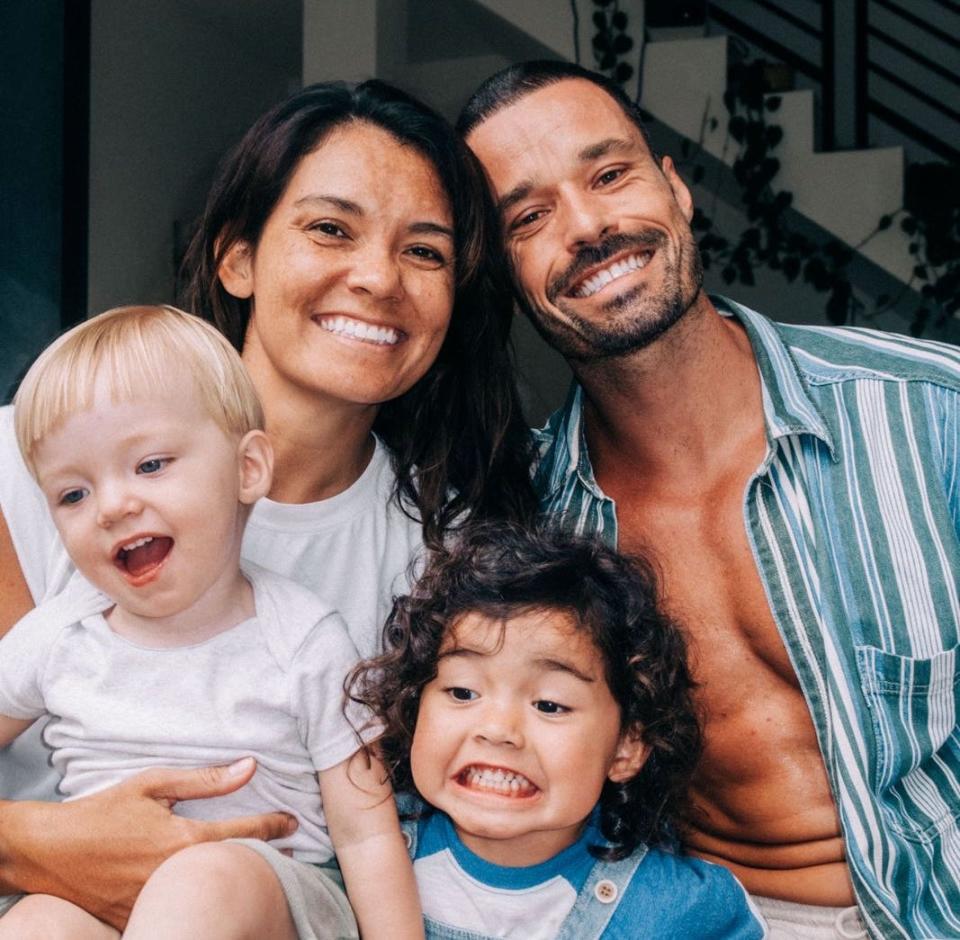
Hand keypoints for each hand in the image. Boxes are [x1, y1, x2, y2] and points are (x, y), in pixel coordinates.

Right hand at [0, 758, 296, 929]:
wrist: (46, 850)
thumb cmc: (100, 812)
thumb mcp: (153, 784)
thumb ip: (205, 780)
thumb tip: (250, 767)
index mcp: (183, 840)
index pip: (245, 833)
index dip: (275, 826)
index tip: (294, 822)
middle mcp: (175, 875)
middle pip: (233, 868)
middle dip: (263, 857)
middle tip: (289, 850)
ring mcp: (156, 901)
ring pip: (205, 891)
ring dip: (230, 877)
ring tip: (256, 868)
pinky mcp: (137, 917)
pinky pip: (174, 907)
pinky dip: (192, 897)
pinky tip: (203, 890)